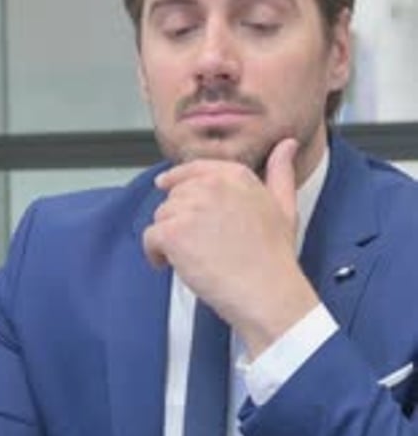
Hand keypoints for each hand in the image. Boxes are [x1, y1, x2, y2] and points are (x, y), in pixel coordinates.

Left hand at [143, 138, 318, 355]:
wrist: (267, 291)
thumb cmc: (275, 258)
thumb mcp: (284, 208)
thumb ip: (280, 173)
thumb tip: (286, 145)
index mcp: (236, 175)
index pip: (193, 169)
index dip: (177, 179)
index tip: (164, 185)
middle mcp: (211, 185)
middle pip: (174, 197)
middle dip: (179, 220)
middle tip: (195, 246)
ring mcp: (190, 208)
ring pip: (161, 217)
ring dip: (168, 239)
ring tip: (188, 259)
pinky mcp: (173, 233)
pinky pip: (150, 238)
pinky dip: (155, 255)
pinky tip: (169, 266)